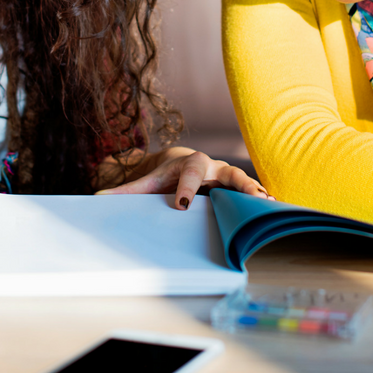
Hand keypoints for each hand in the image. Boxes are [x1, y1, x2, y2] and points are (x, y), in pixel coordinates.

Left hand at [97, 147, 271, 209]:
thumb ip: (126, 191)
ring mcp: (228, 178)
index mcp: (190, 163)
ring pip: (245, 183)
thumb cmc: (165, 175)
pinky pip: (251, 194)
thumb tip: (98, 198)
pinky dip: (261, 201)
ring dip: (257, 193)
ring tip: (272, 204)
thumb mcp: (148, 181)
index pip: (189, 173)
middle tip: (251, 196)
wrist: (182, 165)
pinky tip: (275, 209)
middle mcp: (213, 167)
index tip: (182, 205)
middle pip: (229, 172)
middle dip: (239, 183)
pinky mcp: (237, 190)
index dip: (186, 188)